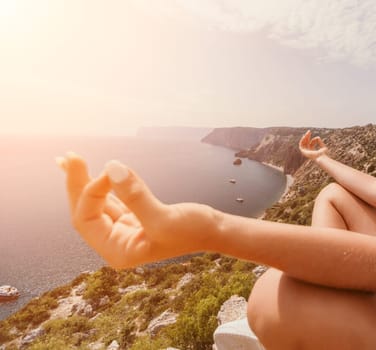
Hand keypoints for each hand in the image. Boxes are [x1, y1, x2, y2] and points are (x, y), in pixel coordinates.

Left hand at [56, 153, 216, 268]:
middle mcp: (116, 243)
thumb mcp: (163, 217)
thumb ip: (135, 195)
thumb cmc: (193, 230)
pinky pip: (110, 199)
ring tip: (69, 159)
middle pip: (85, 211)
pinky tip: (91, 171)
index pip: (88, 220)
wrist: (214, 231)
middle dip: (78, 184)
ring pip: (96, 203)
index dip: (91, 193)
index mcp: (118, 252)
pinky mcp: (133, 217)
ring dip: (84, 181)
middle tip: (68, 156)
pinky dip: (101, 184)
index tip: (110, 171)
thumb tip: (111, 167)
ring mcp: (124, 229)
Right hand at [299, 130, 327, 160]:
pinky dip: (302, 140)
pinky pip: (301, 145)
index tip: (317, 138)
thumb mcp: (323, 146)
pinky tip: (304, 136)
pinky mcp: (303, 152)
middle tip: (309, 131)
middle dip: (307, 137)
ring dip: (305, 137)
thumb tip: (318, 137)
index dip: (314, 140)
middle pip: (306, 143)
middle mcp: (308, 152)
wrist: (321, 157)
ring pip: (303, 143)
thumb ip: (320, 142)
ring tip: (307, 133)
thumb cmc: (324, 154)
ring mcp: (305, 152)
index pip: (311, 144)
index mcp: (312, 151)